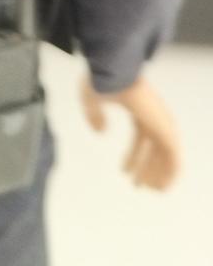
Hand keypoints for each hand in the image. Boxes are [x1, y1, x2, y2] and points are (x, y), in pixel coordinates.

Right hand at [80, 72, 181, 190]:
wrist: (112, 74)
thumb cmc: (101, 82)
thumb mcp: (91, 100)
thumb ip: (94, 115)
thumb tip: (100, 131)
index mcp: (139, 108)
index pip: (140, 137)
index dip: (133, 157)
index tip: (124, 173)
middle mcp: (153, 116)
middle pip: (155, 149)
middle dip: (147, 168)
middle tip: (139, 187)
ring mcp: (161, 123)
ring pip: (166, 155)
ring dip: (159, 174)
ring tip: (149, 190)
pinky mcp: (165, 130)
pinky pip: (172, 158)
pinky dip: (169, 173)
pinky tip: (161, 186)